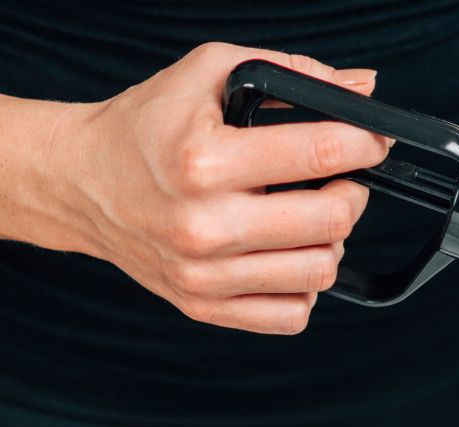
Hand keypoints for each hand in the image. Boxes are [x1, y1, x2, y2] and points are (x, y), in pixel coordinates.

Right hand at [52, 43, 389, 333]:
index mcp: (203, 160)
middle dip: (352, 195)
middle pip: (331, 222)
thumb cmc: (145, 127)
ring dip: (332, 243)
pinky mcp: (204, 306)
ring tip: (311, 218)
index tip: (372, 141)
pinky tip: (286, 256)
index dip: (364, 145)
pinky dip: (303, 287)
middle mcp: (202, 224)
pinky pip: (292, 316)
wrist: (78, 182)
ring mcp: (203, 273)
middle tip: (342, 182)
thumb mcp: (207, 73)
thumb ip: (291, 71)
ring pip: (320, 272)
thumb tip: (364, 86)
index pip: (319, 154)